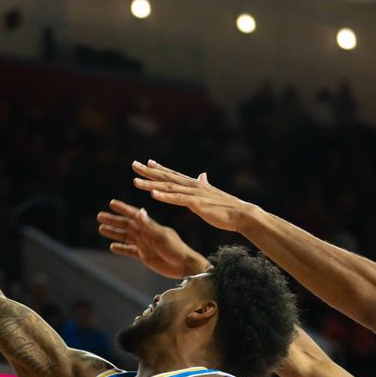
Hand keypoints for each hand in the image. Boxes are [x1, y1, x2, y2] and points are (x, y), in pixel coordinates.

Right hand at [97, 199, 207, 277]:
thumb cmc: (176, 249)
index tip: (112, 203)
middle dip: (113, 220)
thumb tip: (138, 211)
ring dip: (114, 233)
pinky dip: (121, 249)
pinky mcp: (144, 256)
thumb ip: (149, 225)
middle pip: (126, 226)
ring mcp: (144, 245)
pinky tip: (112, 246)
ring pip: (125, 237)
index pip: (133, 216)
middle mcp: (145, 234)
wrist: (184, 265)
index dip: (123, 209)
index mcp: (150, 226)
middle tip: (99, 216)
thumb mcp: (162, 236)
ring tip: (101, 228)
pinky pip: (130, 251)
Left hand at [132, 161, 254, 232]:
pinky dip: (165, 196)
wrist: (241, 214)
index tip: (147, 162)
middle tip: (134, 164)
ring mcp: (194, 194)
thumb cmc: (227, 207)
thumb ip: (205, 183)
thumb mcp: (212, 193)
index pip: (173, 174)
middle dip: (149, 171)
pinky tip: (154, 194)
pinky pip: (178, 199)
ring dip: (151, 183)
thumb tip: (203, 174)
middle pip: (166, 177)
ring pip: (168, 187)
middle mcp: (192, 186)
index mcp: (194, 184)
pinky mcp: (197, 204)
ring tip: (136, 181)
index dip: (159, 168)